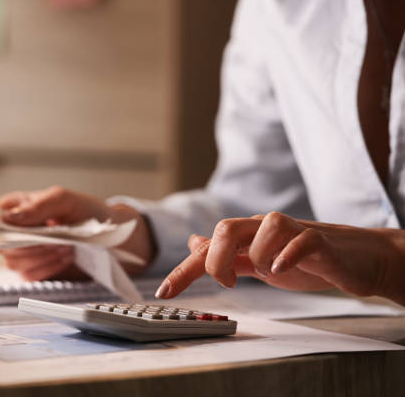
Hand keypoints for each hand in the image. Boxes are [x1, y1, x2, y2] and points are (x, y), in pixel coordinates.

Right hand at [0, 186, 154, 280]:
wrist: (110, 235)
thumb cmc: (86, 211)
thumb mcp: (64, 199)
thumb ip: (37, 206)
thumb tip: (8, 218)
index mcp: (16, 207)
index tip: (16, 231)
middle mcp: (15, 230)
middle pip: (2, 245)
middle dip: (30, 245)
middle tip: (55, 239)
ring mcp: (23, 251)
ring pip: (14, 262)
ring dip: (42, 257)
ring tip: (65, 246)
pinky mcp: (35, 269)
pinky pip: (29, 275)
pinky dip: (48, 268)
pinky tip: (65, 257)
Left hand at [155, 211, 404, 305]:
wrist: (355, 258)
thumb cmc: (304, 259)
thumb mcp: (257, 260)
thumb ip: (226, 253)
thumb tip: (193, 243)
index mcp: (247, 236)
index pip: (208, 247)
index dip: (184, 269)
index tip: (165, 293)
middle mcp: (265, 228)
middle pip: (227, 229)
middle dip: (216, 260)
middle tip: (229, 282)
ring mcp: (293, 231)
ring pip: (263, 227)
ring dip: (259, 256)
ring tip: (271, 271)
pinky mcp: (320, 240)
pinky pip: (301, 239)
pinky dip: (287, 253)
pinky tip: (281, 268)